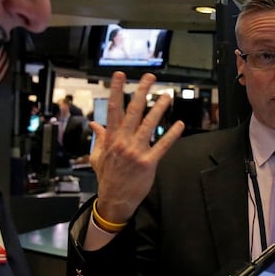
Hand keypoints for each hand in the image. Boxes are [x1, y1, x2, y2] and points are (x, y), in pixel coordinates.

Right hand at [90, 72, 183, 224]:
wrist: (114, 199)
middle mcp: (123, 142)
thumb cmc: (107, 177)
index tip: (120, 76)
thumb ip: (99, 138)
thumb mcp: (97, 156)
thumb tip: (95, 124)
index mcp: (111, 138)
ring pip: (148, 125)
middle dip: (141, 92)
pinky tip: (179, 124)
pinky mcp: (148, 162)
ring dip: (159, 109)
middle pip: (133, 111)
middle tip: (149, 78)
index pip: (113, 109)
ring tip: (167, 96)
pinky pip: (162, 145)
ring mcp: (136, 151)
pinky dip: (172, 135)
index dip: (117, 91)